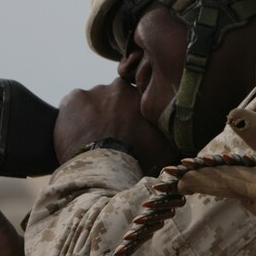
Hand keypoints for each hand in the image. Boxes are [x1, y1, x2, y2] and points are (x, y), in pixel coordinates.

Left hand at [56, 78, 175, 172]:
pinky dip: (74, 117)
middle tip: (111, 134)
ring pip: (93, 101)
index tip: (129, 128)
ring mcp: (94, 91)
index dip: (132, 113)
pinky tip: (77, 134)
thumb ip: (172, 131)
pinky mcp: (73, 99)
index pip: (136, 97)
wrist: (104, 169)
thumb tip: (183, 129)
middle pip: (114, 97)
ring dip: (93, 115)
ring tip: (92, 138)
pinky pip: (72, 105)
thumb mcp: (167, 147)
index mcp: (142, 94)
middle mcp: (120, 86)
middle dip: (113, 111)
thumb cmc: (139, 160)